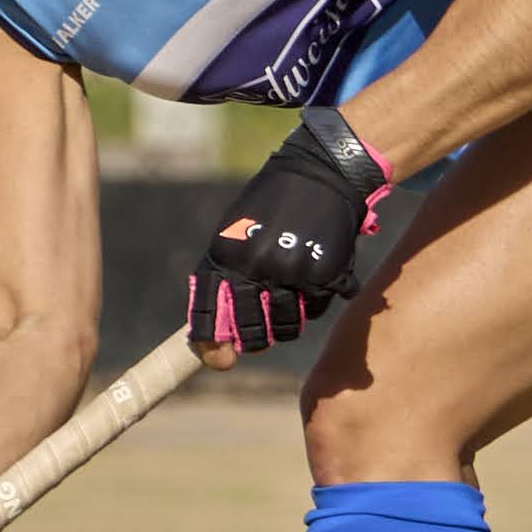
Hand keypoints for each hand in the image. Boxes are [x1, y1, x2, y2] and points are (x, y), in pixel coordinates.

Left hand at [187, 107, 392, 360]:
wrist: (320, 171)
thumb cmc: (272, 202)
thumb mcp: (237, 228)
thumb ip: (227, 273)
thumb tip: (220, 329)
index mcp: (225, 254)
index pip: (207, 313)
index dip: (210, 344)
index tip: (219, 361)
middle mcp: (256, 267)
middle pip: (250, 331)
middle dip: (254, 341)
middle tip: (261, 339)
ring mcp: (292, 272)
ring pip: (286, 324)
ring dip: (288, 321)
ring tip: (292, 296)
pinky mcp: (324, 274)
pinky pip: (316, 307)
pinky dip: (316, 298)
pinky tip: (317, 273)